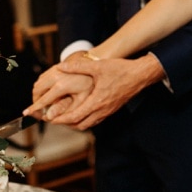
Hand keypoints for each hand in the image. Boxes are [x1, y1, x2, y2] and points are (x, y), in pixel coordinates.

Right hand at [26, 61, 93, 120]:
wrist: (94, 65)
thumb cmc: (90, 84)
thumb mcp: (81, 99)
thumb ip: (64, 109)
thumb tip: (49, 117)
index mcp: (61, 86)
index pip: (43, 100)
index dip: (34, 108)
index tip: (26, 113)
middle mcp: (55, 77)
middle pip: (37, 91)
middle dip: (35, 101)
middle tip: (38, 109)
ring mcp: (54, 70)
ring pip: (38, 84)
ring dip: (37, 94)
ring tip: (43, 103)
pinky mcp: (54, 67)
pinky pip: (42, 78)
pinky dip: (41, 86)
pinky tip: (47, 93)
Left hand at [49, 55, 165, 129]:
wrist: (141, 75)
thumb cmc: (121, 70)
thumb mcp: (98, 66)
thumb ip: (78, 67)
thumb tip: (61, 66)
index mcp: (96, 101)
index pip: (75, 117)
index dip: (60, 119)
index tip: (50, 118)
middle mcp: (102, 110)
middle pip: (80, 125)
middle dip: (65, 124)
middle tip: (55, 118)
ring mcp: (108, 111)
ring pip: (88, 124)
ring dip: (75, 123)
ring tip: (65, 116)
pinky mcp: (112, 109)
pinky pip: (95, 120)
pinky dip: (85, 120)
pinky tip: (81, 111)